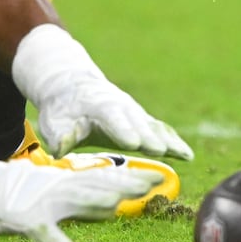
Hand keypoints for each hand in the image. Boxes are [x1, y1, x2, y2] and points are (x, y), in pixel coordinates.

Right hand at [0, 155, 163, 241]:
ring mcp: (45, 202)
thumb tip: (114, 208)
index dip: (133, 180)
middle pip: (98, 186)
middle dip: (125, 185)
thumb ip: (85, 204)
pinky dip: (55, 241)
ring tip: (118, 204)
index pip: (107, 179)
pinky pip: (43, 232)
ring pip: (74, 200)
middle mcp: (61, 189)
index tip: (160, 179)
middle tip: (154, 183)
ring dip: (96, 202)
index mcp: (70, 183)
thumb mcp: (60, 197)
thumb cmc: (26, 195)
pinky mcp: (27, 220)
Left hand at [30, 71, 193, 160]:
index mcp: (98, 105)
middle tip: (161, 150)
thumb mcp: (53, 121)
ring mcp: (134, 112)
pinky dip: (173, 141)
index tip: (134, 143)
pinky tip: (187, 155)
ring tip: (184, 154)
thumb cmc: (62, 109)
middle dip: (149, 136)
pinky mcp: (141, 121)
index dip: (123, 130)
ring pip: (152, 125)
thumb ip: (59, 135)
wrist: (73, 86)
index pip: (112, 117)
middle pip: (137, 122)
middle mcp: (121, 106)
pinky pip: (159, 130)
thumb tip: (60, 149)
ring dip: (167, 139)